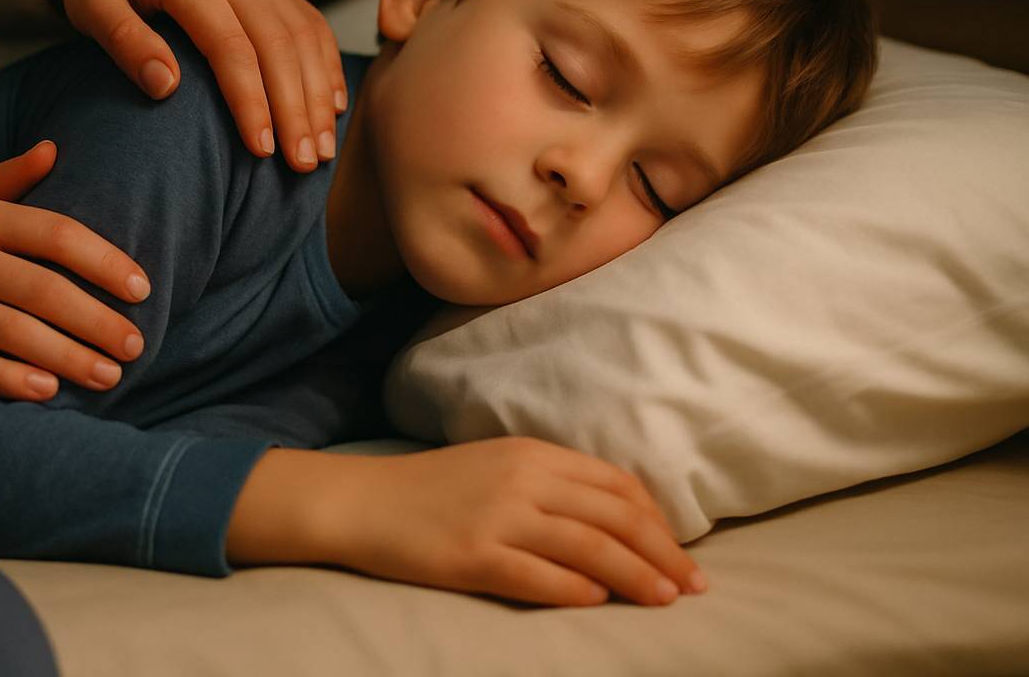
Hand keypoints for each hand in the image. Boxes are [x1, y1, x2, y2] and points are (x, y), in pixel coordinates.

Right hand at [0, 140, 148, 400]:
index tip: (141, 287)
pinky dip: (8, 380)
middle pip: (39, 289)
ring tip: (109, 375)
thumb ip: (7, 177)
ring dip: (66, 357)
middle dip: (95, 320)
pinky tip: (47, 392)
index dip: (103, 260)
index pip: (53, 233)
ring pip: (9, 331)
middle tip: (137, 344)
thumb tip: (57, 148)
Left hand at [45, 0, 347, 172]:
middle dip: (296, 108)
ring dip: (317, 94)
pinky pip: (309, 22)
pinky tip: (332, 106)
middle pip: (278, 44)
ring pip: (303, 35)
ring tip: (322, 148)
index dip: (252, 102)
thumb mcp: (90, 9)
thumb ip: (126, 44)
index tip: (262, 151)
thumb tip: (167, 86)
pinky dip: (325, 65)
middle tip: (304, 163)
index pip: (231, 47)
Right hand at [227, 439, 705, 607]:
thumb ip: (549, 484)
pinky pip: (539, 576)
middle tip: (694, 586)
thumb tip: (611, 520)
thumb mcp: (495, 466)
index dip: (657, 519)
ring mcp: (498, 517)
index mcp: (532, 453)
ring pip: (589, 547)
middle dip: (664, 553)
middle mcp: (522, 479)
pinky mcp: (473, 555)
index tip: (679, 551)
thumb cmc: (430, 488)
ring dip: (636, 576)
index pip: (616, 483)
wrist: (361, 501)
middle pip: (614, 516)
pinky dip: (576, 590)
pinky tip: (598, 602)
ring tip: (665, 600)